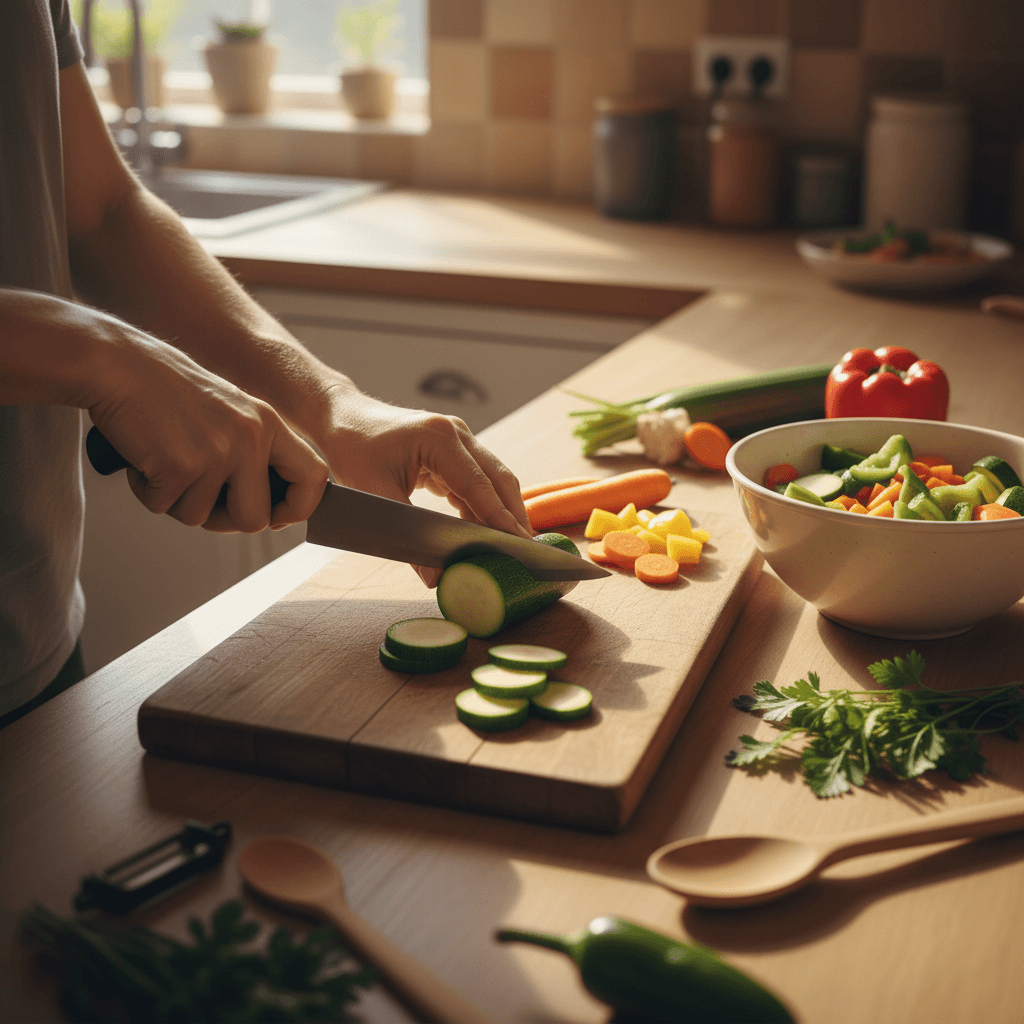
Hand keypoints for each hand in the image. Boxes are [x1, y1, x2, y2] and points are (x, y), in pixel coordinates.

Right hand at [88, 326, 328, 532]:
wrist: (117, 364)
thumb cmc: (168, 393)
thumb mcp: (230, 413)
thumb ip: (254, 453)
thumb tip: (271, 513)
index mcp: (269, 424)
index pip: (315, 477)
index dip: (299, 507)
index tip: (275, 516)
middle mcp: (251, 438)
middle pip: (256, 520)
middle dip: (224, 521)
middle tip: (197, 496)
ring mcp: (218, 452)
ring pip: (202, 517)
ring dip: (176, 501)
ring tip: (163, 460)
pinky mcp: (180, 466)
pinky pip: (165, 508)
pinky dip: (147, 492)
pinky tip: (143, 459)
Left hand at [319, 385, 532, 586]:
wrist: (342, 418)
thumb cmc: (353, 449)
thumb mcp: (375, 495)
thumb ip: (407, 534)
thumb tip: (434, 578)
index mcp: (440, 438)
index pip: (480, 485)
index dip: (501, 518)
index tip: (520, 545)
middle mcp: (457, 434)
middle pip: (498, 479)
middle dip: (513, 516)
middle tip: (527, 552)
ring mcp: (458, 439)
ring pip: (493, 479)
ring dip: (501, 511)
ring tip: (511, 546)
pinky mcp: (453, 449)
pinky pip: (477, 480)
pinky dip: (482, 506)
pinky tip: (483, 531)